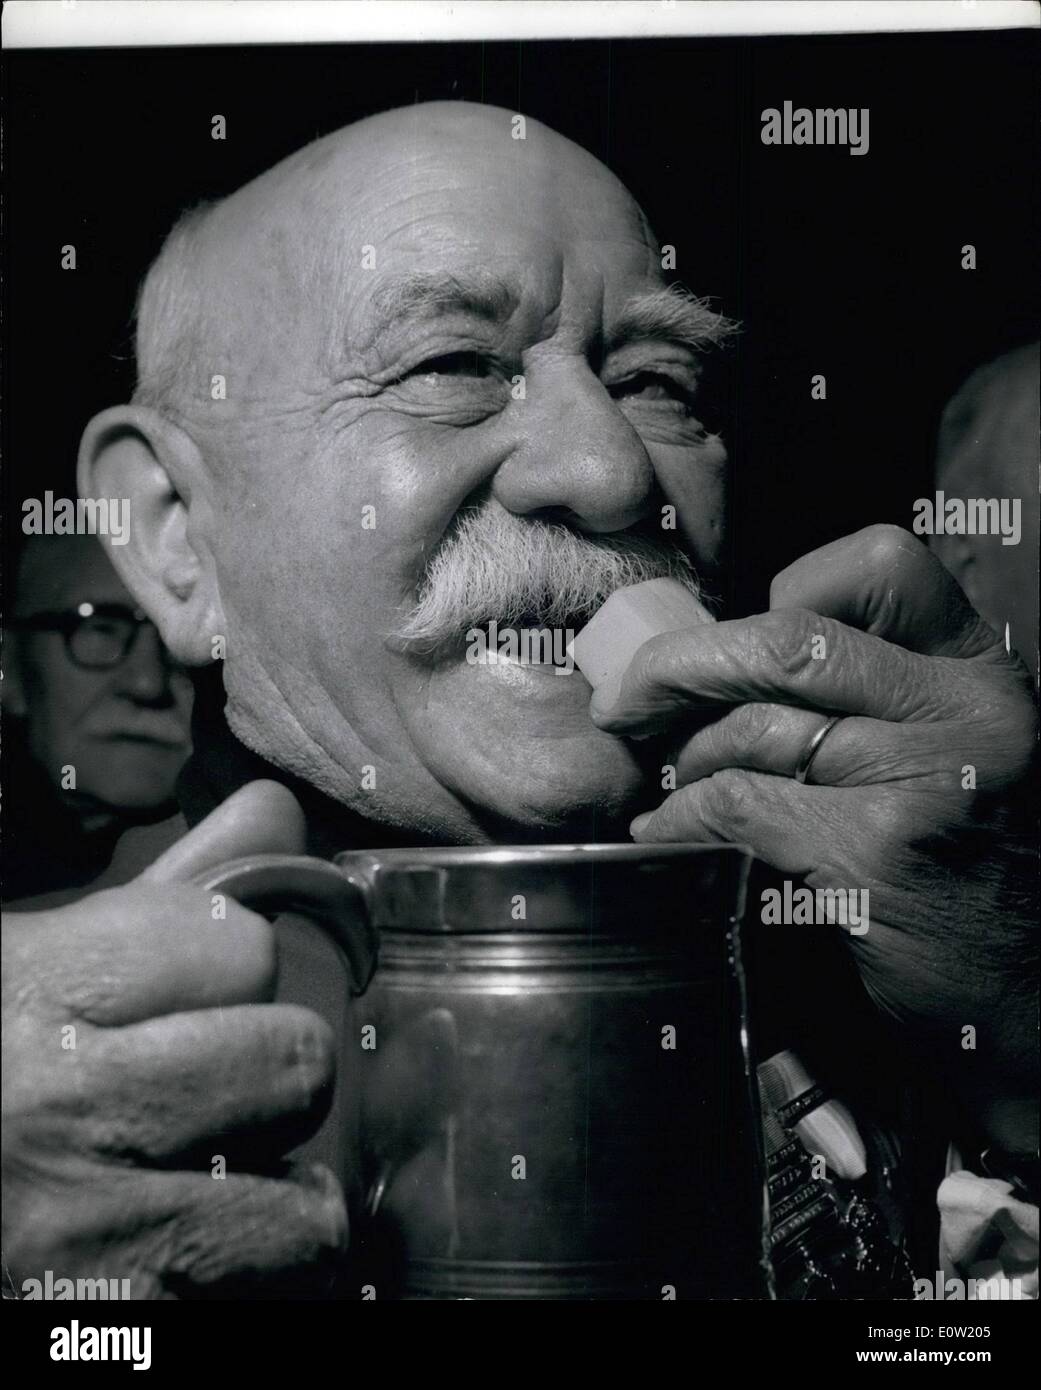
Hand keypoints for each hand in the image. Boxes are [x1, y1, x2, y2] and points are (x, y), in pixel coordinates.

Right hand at [2, 782, 347, 1298]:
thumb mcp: (30, 964)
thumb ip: (165, 891)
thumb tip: (277, 809)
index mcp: (35, 990)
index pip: (243, 944)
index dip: (227, 967)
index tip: (185, 991)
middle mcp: (60, 1107)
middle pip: (290, 1061)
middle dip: (265, 1076)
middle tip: (208, 1094)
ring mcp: (87, 1236)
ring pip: (304, 1211)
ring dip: (278, 1203)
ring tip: (220, 1188)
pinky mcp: (110, 1326)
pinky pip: (266, 1301)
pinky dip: (249, 1285)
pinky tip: (195, 1258)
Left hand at [592, 526, 1037, 1152]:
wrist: (1033, 991)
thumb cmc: (973, 871)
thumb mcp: (956, 753)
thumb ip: (875, 699)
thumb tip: (726, 663)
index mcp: (982, 672)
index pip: (881, 566)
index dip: (791, 590)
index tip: (736, 641)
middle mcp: (966, 709)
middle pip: (787, 642)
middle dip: (678, 666)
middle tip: (627, 699)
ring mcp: (928, 776)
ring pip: (753, 729)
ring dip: (684, 761)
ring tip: (669, 786)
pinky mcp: (879, 850)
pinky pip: (738, 804)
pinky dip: (683, 820)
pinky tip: (666, 834)